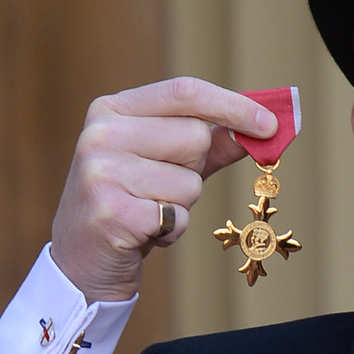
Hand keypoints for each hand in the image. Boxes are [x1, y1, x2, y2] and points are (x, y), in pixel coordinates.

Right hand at [50, 79, 277, 301]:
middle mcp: (101, 133)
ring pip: (190, 182)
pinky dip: (173, 231)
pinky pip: (179, 217)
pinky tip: (144, 233)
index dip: (232, 105)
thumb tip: (263, 128)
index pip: (184, 92)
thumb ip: (211, 144)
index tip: (270, 124)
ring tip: (149, 212)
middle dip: (195, 169)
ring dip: (182, 206)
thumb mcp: (166, 165)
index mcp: (112, 110)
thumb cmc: (130, 205)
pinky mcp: (111, 212)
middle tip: (162, 188)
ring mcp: (102, 172)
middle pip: (195, 137)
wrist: (82, 261)